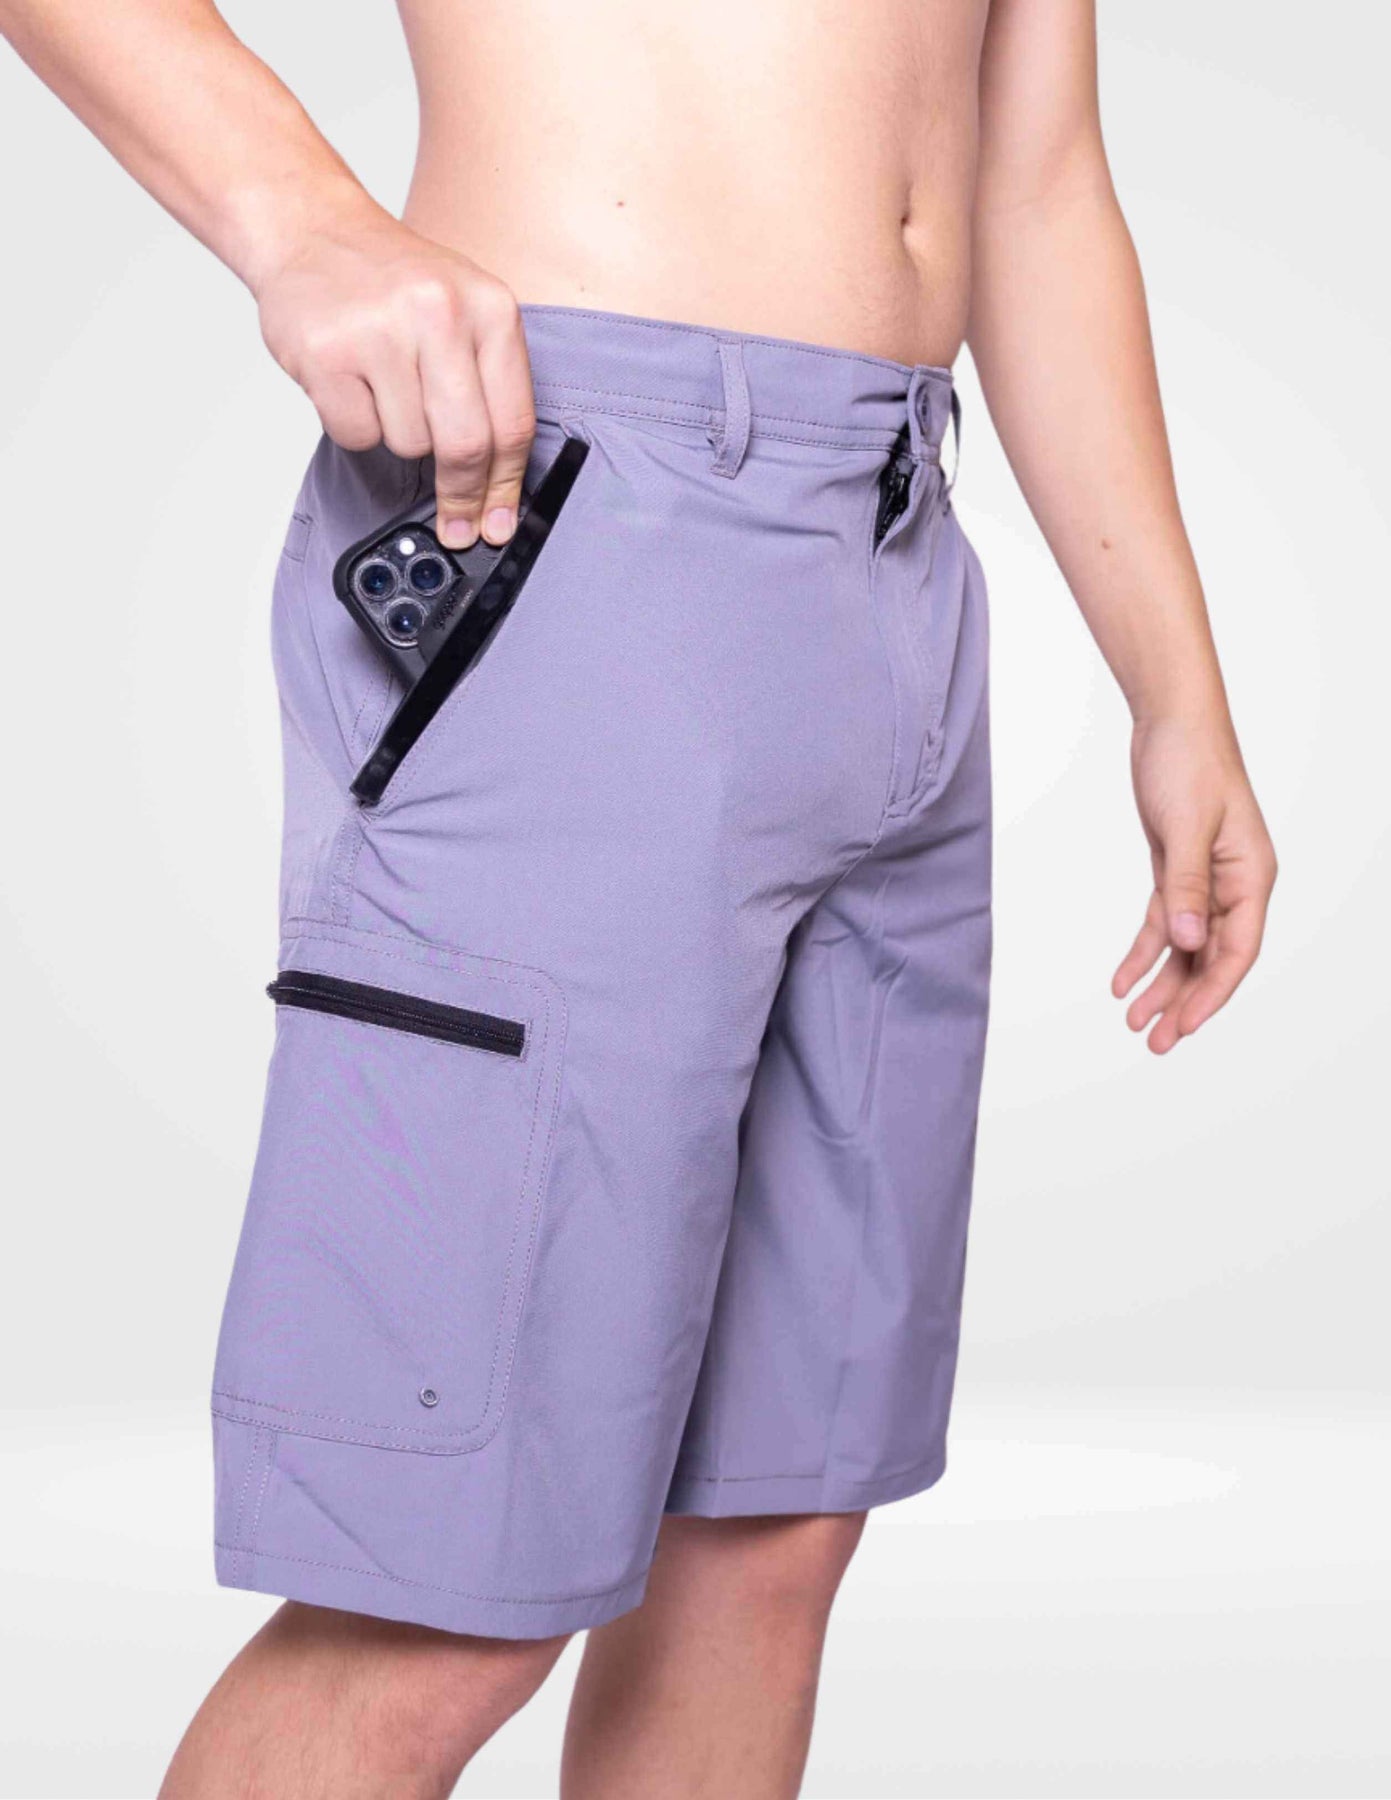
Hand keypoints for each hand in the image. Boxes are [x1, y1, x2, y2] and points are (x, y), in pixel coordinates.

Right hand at [253, 204, 534, 548]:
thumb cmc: (393, 282)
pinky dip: (354, 425)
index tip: (498, 524)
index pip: (513, 422)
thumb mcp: (466, 312)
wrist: (312, 229)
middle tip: (455, 524)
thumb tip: (496, 487)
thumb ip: (490, 386)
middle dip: (461, 494)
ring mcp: (381, 331)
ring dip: (398, 435)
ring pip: (409, 444)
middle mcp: (440, 313)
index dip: (507, 487)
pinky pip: (356, 435)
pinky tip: (350, 382)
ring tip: (384, 384)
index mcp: (490, 308)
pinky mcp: (327, 353)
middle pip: (466, 445)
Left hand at [1112, 715, 1276, 1053]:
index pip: (1237, 950)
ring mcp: (1205, 881)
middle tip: (1154, 1042)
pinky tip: (1121, 980)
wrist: (1170, 721)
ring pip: (1185, 947)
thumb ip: (1187, 887)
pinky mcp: (1176, 871)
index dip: (1212, 992)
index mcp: (1251, 877)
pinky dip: (1143, 952)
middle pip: (1212, 958)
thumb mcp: (1187, 827)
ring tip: (1133, 1021)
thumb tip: (1189, 941)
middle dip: (1184, 1001)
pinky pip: (1163, 923)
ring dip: (1161, 984)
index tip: (1184, 1026)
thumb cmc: (1190, 763)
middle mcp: (1234, 885)